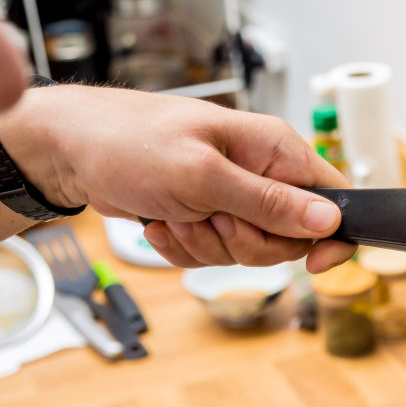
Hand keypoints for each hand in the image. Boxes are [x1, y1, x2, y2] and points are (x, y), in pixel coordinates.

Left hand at [0, 85, 355, 271]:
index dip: (329, 236)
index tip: (312, 263)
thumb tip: (328, 219)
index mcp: (274, 150)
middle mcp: (261, 173)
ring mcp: (233, 197)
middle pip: (288, 240)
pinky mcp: (207, 216)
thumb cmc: (129, 143)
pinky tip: (162, 222)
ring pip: (249, 253)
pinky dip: (185, 248)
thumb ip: (269, 201)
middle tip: (208, 219)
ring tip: (175, 213)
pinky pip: (214, 255)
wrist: (70, 149)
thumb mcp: (203, 176)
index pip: (335, 199)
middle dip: (245, 243)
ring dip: (206, 245)